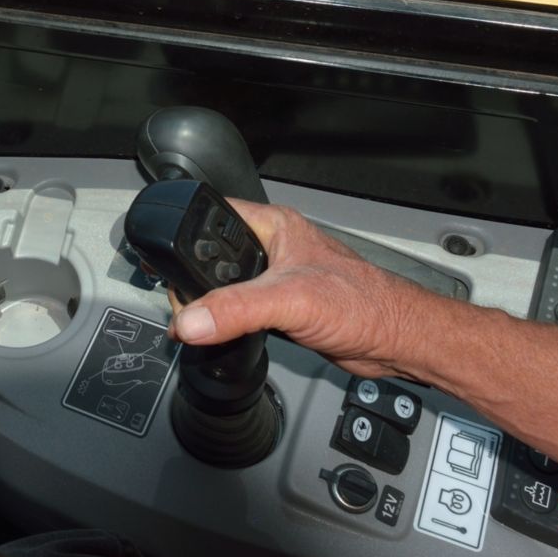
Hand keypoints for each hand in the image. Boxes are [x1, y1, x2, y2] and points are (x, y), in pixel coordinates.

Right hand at [169, 201, 446, 382]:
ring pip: (226, 287)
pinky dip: (228, 324)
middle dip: (194, 282)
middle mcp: (275, 248)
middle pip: (212, 258)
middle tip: (185, 308)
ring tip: (201, 323)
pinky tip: (227, 336)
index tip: (163, 264)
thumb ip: (236, 308)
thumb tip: (191, 320)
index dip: (184, 236)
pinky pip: (241, 312)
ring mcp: (277, 279)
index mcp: (275, 227)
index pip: (213, 216)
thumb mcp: (290, 300)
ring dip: (212, 306)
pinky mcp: (282, 309)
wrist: (394, 339)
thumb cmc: (364, 303)